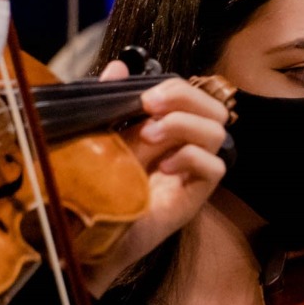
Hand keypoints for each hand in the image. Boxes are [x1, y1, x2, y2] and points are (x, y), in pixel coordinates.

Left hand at [80, 61, 229, 293]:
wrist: (84, 237)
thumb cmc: (90, 188)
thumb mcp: (97, 136)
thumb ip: (111, 102)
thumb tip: (119, 67)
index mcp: (165, 128)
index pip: (191, 94)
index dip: (175, 87)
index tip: (143, 95)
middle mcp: (184, 146)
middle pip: (214, 107)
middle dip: (184, 98)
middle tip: (151, 107)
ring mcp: (191, 171)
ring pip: (219, 132)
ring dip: (185, 126)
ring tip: (151, 137)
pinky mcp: (194, 196)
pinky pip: (215, 168)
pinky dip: (192, 158)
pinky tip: (164, 168)